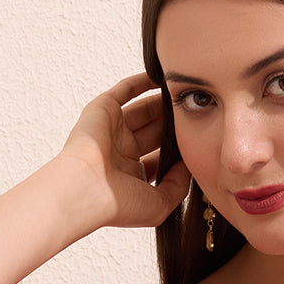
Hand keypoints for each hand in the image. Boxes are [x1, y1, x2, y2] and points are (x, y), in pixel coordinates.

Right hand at [58, 72, 190, 230]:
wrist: (86, 188)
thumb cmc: (118, 204)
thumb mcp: (160, 205)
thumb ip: (178, 186)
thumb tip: (187, 166)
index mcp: (131, 176)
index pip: (158, 158)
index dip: (177, 150)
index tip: (197, 142)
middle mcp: (120, 152)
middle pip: (154, 131)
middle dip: (172, 124)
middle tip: (194, 113)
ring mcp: (111, 130)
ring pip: (142, 110)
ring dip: (161, 103)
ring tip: (183, 94)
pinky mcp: (102, 110)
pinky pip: (125, 90)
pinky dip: (142, 82)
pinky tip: (162, 77)